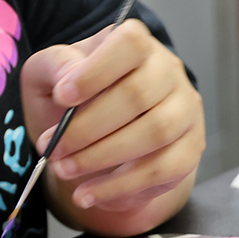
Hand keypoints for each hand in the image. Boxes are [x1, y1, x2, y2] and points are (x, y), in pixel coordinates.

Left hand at [20, 19, 203, 236]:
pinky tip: (88, 194)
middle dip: (88, 128)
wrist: (94, 134)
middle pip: (138, 95)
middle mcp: (168, 71)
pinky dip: (120, 187)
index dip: (97, 71)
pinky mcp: (189, 148)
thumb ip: (56, 66)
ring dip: (103, 158)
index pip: (130, 44)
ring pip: (155, 133)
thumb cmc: (71, 96)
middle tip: (53, 148)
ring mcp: (185, 109)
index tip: (62, 96)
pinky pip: (163, 170)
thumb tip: (70, 78)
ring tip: (65, 171)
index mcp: (135, 43)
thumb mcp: (49, 73)